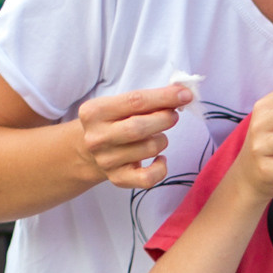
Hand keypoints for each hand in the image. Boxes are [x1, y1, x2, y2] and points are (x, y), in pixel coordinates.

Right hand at [75, 81, 195, 192]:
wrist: (88, 151)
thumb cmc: (112, 123)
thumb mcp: (119, 105)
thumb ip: (146, 100)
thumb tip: (180, 95)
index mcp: (94, 112)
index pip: (134, 101)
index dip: (164, 97)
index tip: (185, 94)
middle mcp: (97, 137)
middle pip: (139, 128)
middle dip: (164, 119)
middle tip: (173, 115)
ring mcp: (106, 161)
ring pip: (149, 149)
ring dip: (162, 140)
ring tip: (158, 136)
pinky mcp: (117, 178)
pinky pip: (148, 178)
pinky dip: (161, 168)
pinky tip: (160, 158)